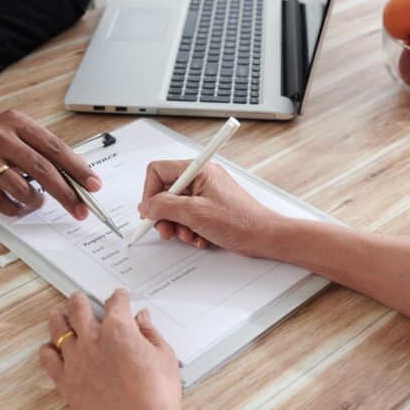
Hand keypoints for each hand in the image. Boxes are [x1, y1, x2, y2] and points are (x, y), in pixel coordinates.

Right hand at [0, 110, 101, 218]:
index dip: (77, 168)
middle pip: (42, 168)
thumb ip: (47, 154)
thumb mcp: (19, 140)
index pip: (55, 147)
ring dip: (35, 201)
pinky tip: (18, 208)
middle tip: (80, 209)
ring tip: (38, 203)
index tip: (94, 185)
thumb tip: (81, 175)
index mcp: (17, 123)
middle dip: (65, 193)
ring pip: (20, 185)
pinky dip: (13, 208)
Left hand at [39, 290, 183, 409]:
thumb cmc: (157, 393)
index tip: (118, 297)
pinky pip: (48, 359)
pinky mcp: (66, 381)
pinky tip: (49, 348)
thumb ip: (150, 333)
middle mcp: (93, 339)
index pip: (115, 303)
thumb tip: (143, 319)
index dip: (118, 297)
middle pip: (78, 309)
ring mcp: (76, 360)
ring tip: (57, 315)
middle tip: (78, 298)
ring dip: (58, 318)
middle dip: (79, 300)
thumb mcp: (164, 355)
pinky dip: (48, 350)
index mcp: (119, 329)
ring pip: (59, 329)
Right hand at [137, 160, 282, 256]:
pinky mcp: (209, 209)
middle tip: (167, 231)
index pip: (158, 171)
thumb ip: (164, 207)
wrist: (263, 237)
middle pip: (165, 193)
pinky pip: (187, 218)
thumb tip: (146, 207)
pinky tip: (200, 238)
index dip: (149, 193)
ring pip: (175, 208)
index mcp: (198, 170)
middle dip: (164, 215)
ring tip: (189, 236)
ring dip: (178, 226)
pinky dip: (189, 230)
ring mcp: (205, 194)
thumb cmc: (239, 221)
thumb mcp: (194, 213)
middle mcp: (200, 179)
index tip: (150, 213)